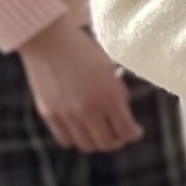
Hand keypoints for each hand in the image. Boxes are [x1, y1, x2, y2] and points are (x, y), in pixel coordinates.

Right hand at [18, 20, 144, 151]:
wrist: (50, 40)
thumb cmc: (84, 50)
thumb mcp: (109, 71)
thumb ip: (118, 95)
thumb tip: (124, 117)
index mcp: (110, 96)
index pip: (127, 132)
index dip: (134, 134)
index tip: (135, 131)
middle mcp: (89, 110)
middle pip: (107, 144)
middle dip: (117, 140)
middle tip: (118, 133)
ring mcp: (68, 115)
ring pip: (87, 146)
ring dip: (95, 141)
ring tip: (98, 131)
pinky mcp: (50, 114)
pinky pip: (65, 140)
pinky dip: (74, 137)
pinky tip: (78, 128)